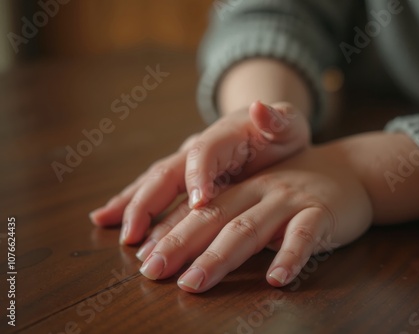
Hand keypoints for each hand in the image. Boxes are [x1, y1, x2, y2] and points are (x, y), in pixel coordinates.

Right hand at [89, 101, 309, 244]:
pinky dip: (130, 204)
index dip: (199, 177)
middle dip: (148, 202)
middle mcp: (197, 149)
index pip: (205, 154)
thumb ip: (277, 119)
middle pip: (167, 171)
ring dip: (131, 204)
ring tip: (106, 223)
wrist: (266, 129)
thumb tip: (259, 108)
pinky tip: (107, 218)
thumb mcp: (288, 123)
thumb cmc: (279, 131)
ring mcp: (186, 163)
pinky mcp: (183, 177)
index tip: (198, 204)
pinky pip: (153, 190)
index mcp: (223, 136)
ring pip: (152, 182)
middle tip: (133, 234)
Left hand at [135, 145, 372, 292]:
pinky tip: (277, 279)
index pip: (199, 210)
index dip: (169, 231)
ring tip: (194, 282)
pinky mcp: (320, 212)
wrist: (349, 170)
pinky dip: (290, 256)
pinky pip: (305, 236)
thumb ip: (229, 214)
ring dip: (220, 257)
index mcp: (241, 188)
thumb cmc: (295, 190)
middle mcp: (260, 190)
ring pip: (250, 228)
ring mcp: (290, 200)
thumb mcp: (260, 195)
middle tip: (152, 270)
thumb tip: (187, 244)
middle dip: (180, 244)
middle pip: (215, 218)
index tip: (142, 256)